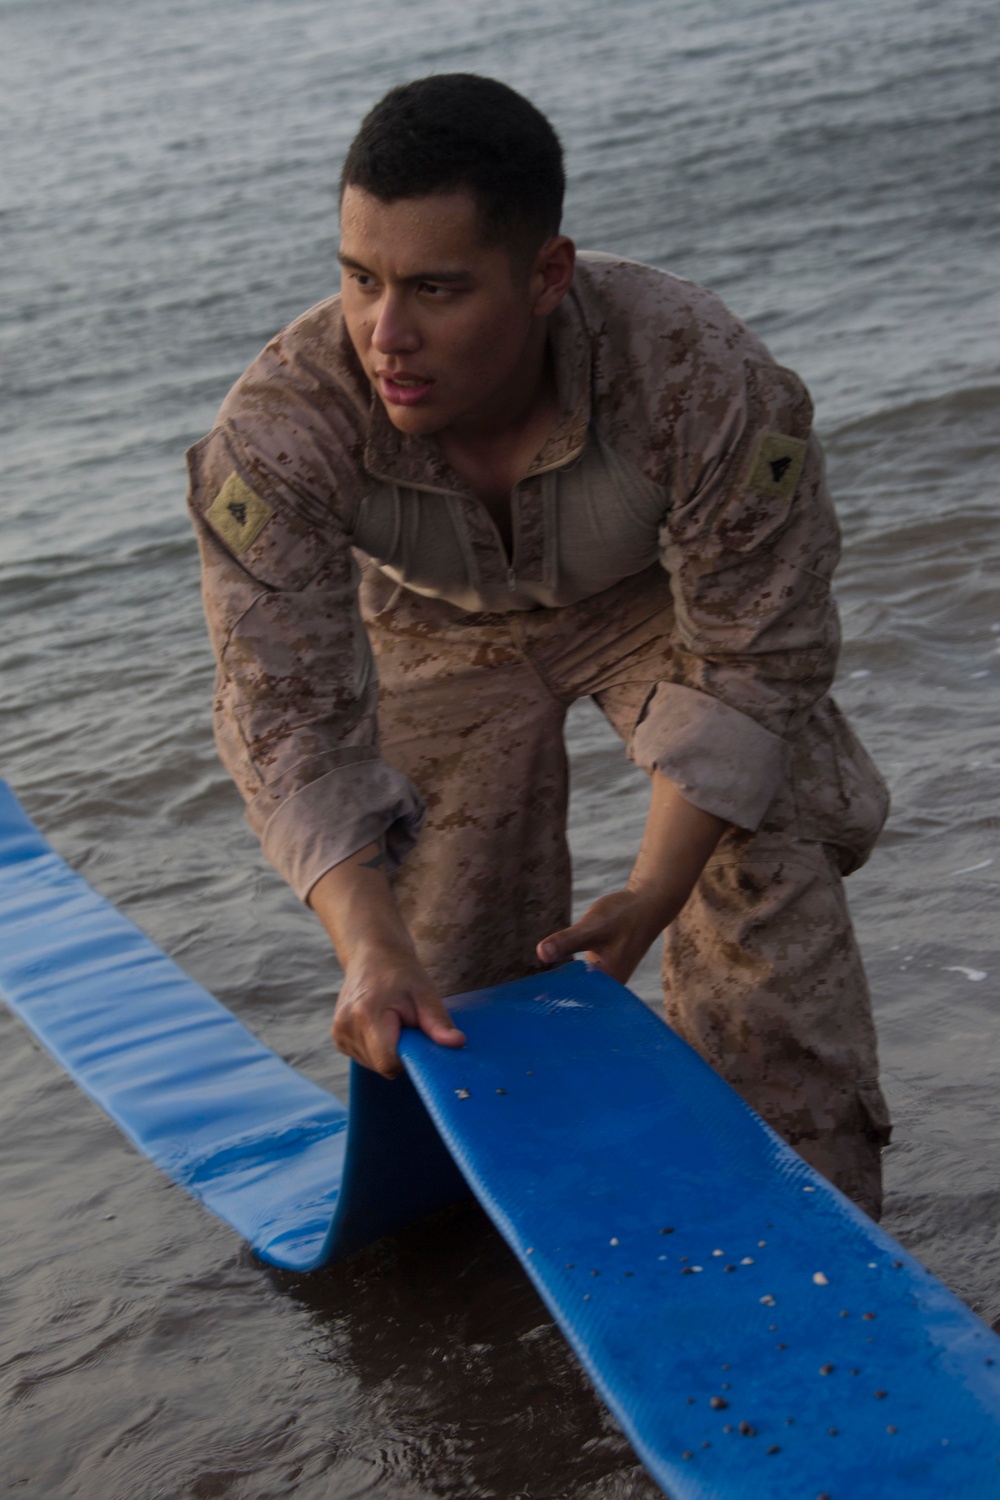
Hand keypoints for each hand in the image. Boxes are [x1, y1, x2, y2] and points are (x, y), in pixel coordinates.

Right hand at [332, 944, 465, 1078]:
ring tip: (392, 1022)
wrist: (372, 954)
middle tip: (406, 1024)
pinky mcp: (338, 1038)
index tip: (416, 1037)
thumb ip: (438, 1023)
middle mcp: (346, 1026)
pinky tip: (381, 1026)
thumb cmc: (401, 973)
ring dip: (389, 1051)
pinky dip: (378, 1048)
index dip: (408, 1058)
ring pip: (374, 1065)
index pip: (388, 1062)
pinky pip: (365, 1058)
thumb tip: (458, 1043)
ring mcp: (339, 1033)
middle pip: (382, 1066)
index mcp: (367, 1015)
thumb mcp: (425, 994)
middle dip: (400, 1052)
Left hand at [536, 772, 728, 984]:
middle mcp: (610, 985)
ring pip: (578, 989)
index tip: (529, 1004)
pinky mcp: (603, 968)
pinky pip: (581, 979)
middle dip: (553, 998)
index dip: (551, 1001)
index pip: (574, 1001)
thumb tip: (541, 954)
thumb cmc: (624, 915)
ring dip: (559, 989)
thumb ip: (567, 941)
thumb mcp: (592, 926)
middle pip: (576, 998)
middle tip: (526, 1003)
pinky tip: (549, 979)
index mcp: (609, 982)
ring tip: (532, 998)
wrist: (648, 903)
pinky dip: (567, 978)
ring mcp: (607, 978)